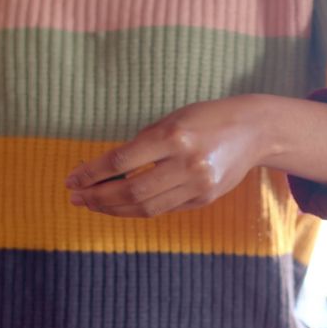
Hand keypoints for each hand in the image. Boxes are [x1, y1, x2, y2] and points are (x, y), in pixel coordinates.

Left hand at [64, 94, 326, 217]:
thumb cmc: (206, 118)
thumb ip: (143, 144)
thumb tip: (104, 170)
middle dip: (98, 197)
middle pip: (132, 191)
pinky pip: (162, 209)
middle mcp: (187, 163)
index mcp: (175, 136)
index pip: (122, 161)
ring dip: (113, 208)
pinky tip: (119, 205)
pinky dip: (137, 209)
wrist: (254, 130)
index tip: (72, 180)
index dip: (92, 173)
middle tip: (76, 198)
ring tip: (91, 204)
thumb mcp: (173, 119)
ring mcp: (198, 185)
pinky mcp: (205, 199)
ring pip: (146, 207)